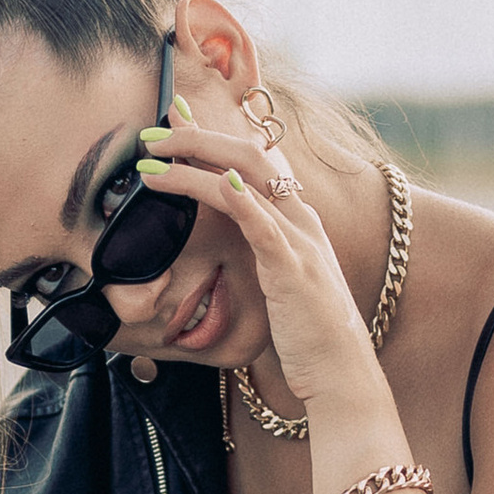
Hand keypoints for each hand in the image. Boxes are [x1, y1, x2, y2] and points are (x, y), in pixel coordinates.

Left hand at [134, 115, 388, 421]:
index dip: (214, 137)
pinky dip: (240, 201)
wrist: (342, 371)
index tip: (175, 121)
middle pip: (249, 155)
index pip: (254, 160)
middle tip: (152, 134)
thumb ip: (262, 251)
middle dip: (197, 138)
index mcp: (298, 219)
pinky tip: (218, 185)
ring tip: (151, 164)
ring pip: (246, 182)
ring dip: (194, 165)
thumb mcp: (283, 281)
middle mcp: (301, 219)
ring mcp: (300, 241)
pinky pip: (264, 226)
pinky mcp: (293, 270)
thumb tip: (230, 243)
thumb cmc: (309, 333)